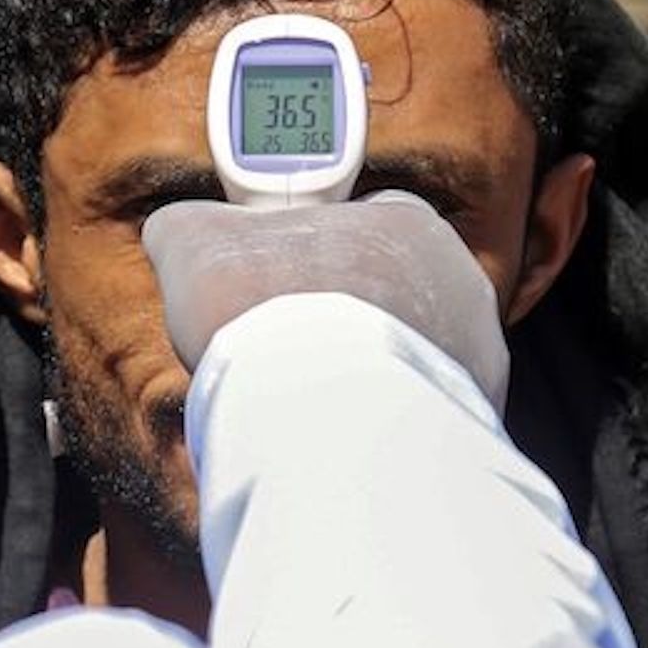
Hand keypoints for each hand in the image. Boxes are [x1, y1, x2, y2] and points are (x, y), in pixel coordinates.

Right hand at [141, 192, 509, 409]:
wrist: (317, 409)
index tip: (267, 280)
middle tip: (286, 344)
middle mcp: (456, 280)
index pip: (360, 219)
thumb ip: (187, 223)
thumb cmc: (263, 311)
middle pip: (389, 290)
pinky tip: (339, 429)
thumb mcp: (193, 240)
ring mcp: (472, 351)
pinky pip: (425, 411)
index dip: (304, 248)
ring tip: (307, 395)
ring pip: (410, 354)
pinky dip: (385, 418)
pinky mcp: (471, 416)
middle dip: (341, 315)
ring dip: (365, 370)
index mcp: (403, 220)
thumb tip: (175, 229)